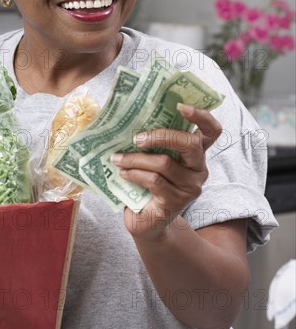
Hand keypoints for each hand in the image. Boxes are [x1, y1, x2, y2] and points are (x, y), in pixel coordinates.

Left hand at [111, 103, 221, 240]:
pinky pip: (154, 180)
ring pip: (164, 163)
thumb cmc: (147, 184)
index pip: (211, 131)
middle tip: (136, 137)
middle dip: (161, 135)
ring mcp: (190, 186)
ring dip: (136, 158)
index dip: (201, 116)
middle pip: (189, 143)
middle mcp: (199, 168)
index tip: (181, 106)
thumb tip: (128, 120)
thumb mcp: (152, 158)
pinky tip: (123, 172)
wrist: (147, 222)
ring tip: (117, 158)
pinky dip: (134, 173)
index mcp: (195, 152)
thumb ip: (151, 142)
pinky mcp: (177, 201)